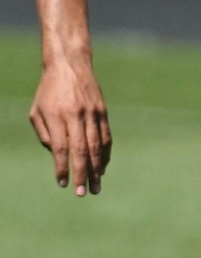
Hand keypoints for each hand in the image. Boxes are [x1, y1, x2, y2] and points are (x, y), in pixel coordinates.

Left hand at [30, 54, 110, 195]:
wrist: (69, 64)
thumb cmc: (48, 90)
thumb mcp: (37, 110)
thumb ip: (44, 134)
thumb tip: (56, 154)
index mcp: (56, 115)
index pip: (60, 147)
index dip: (62, 167)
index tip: (63, 183)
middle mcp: (76, 115)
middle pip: (81, 151)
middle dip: (82, 174)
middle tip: (82, 193)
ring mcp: (92, 114)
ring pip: (96, 147)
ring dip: (96, 169)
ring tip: (95, 186)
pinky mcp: (103, 113)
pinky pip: (105, 139)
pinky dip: (104, 155)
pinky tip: (102, 168)